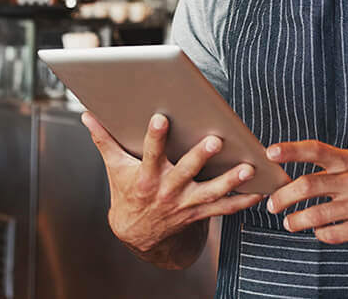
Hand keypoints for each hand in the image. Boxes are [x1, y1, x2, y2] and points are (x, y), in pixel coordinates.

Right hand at [82, 111, 262, 253]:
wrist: (137, 233)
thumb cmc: (127, 192)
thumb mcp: (114, 167)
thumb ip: (104, 139)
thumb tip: (87, 114)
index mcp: (147, 176)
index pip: (150, 153)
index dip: (155, 136)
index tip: (161, 118)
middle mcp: (167, 190)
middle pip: (185, 172)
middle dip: (200, 157)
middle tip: (216, 140)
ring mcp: (185, 203)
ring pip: (211, 192)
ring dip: (231, 181)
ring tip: (248, 168)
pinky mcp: (199, 212)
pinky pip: (224, 209)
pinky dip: (243, 200)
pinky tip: (260, 190)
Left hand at [265, 140, 347, 243]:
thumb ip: (326, 166)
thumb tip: (286, 173)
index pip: (317, 150)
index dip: (291, 150)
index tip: (270, 153)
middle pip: (308, 185)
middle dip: (283, 196)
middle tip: (272, 204)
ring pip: (316, 215)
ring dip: (295, 221)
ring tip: (289, 222)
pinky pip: (330, 234)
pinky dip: (318, 233)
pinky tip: (317, 230)